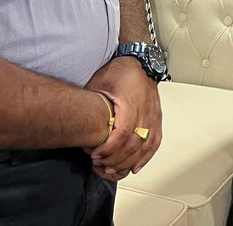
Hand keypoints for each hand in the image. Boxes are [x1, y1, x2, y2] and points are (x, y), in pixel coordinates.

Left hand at [85, 56, 161, 178]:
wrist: (141, 62)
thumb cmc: (121, 71)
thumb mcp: (99, 83)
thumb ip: (91, 103)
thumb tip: (75, 119)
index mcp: (131, 102)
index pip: (123, 133)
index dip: (109, 149)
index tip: (96, 155)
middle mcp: (145, 110)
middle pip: (134, 144)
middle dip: (116, 160)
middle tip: (100, 164)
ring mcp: (153, 116)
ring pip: (145, 147)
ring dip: (129, 162)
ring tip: (113, 170)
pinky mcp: (156, 119)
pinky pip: (154, 142)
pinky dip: (145, 158)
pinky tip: (135, 167)